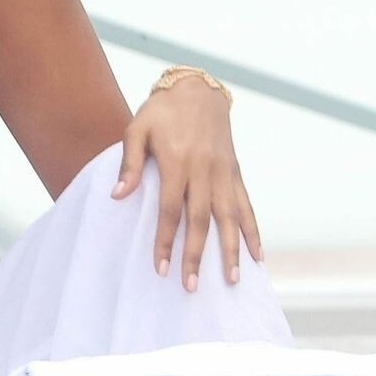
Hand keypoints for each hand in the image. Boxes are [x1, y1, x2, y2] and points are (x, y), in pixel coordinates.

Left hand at [109, 80, 262, 291]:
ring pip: (230, 217)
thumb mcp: (136, 129)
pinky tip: (258, 255)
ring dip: (231, 250)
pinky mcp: (235, 172)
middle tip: (191, 286)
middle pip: (201, 220)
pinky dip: (253, 230)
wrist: (198, 89)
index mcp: (178, 162)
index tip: (161, 268)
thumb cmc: (160, 111)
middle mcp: (204, 170)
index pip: (170, 210)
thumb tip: (118, 196)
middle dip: (196, 254)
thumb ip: (129, 164)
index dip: (165, 240)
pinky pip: (247, 205)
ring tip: (232, 279)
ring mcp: (224, 172)